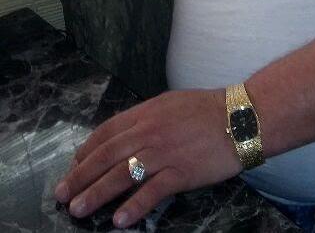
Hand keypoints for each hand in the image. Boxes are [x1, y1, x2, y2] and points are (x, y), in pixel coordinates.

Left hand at [54, 89, 241, 227]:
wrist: (241, 117)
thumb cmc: (208, 109)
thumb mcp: (171, 103)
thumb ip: (147, 117)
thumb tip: (125, 132)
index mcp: (146, 112)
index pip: (106, 132)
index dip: (86, 150)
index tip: (73, 165)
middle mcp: (149, 131)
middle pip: (106, 156)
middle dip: (80, 176)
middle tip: (62, 195)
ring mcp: (164, 152)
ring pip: (121, 174)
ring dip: (96, 194)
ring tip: (78, 210)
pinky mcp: (181, 172)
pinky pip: (151, 191)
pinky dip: (134, 206)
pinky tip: (119, 220)